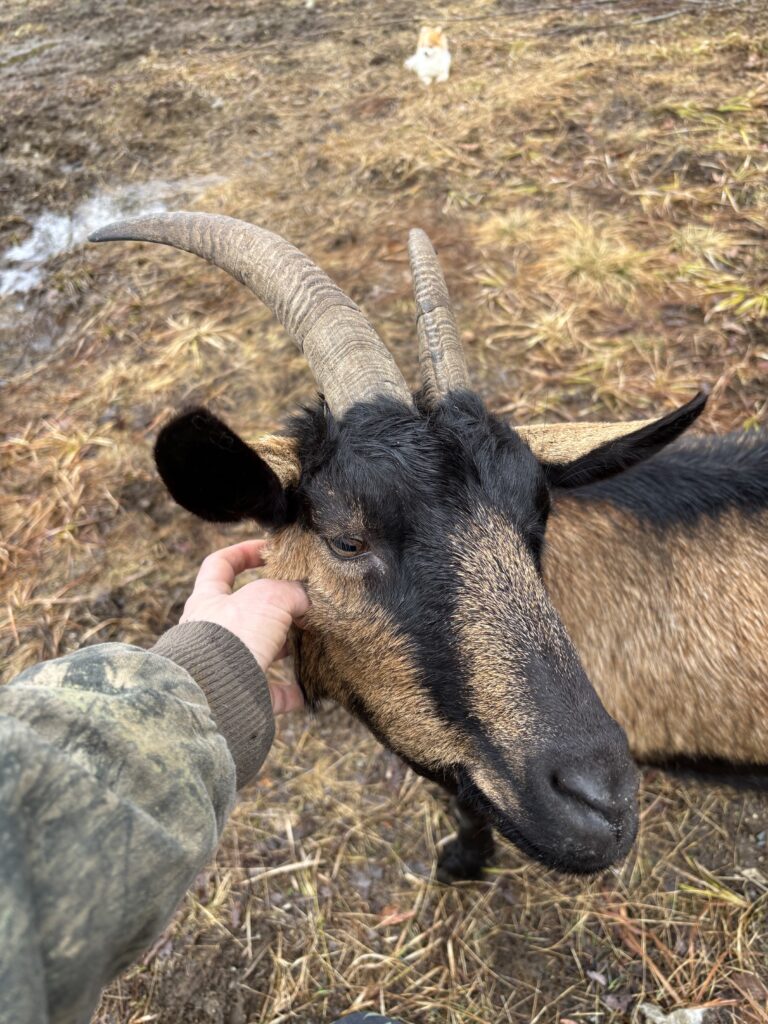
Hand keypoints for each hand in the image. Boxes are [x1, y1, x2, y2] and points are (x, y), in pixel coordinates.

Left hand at [180, 540, 309, 713]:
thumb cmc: (232, 636)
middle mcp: (212, 631)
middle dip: (275, 607)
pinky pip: (267, 691)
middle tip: (302, 603)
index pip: (219, 564)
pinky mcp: (239, 693)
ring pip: (258, 650)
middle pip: (244, 611)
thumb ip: (289, 591)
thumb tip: (305, 599)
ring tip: (309, 643)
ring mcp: (224, 664)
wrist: (214, 692)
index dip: (243, 552)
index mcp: (208, 600)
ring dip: (283, 648)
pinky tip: (306, 690)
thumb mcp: (268, 597)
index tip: (270, 550)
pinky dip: (288, 691)